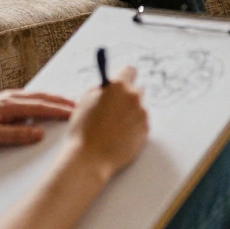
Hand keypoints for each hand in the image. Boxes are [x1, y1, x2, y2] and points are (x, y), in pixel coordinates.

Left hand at [0, 90, 74, 149]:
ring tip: (66, 105)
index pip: (42, 107)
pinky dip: (41, 102)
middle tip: (79, 106)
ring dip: (52, 100)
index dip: (60, 110)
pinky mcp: (1, 104)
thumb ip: (17, 135)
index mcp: (10, 105)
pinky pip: (27, 100)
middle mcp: (10, 98)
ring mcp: (5, 99)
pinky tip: (42, 108)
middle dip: (61, 101)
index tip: (76, 113)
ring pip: (36, 97)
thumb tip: (40, 134)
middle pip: (42, 98)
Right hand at [67, 66, 148, 183]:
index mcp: (118, 87)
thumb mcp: (85, 101)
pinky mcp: (146, 130)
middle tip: (114, 108)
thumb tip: (108, 87)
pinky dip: (133, 128)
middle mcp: (134, 97)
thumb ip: (100, 90)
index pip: (130, 71)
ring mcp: (142, 114)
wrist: (90, 158)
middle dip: (127, 97)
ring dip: (130, 113)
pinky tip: (119, 136)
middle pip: (136, 90)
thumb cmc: (83, 130)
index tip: (121, 81)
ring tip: (113, 127)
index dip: (124, 76)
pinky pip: (140, 124)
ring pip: (138, 108)